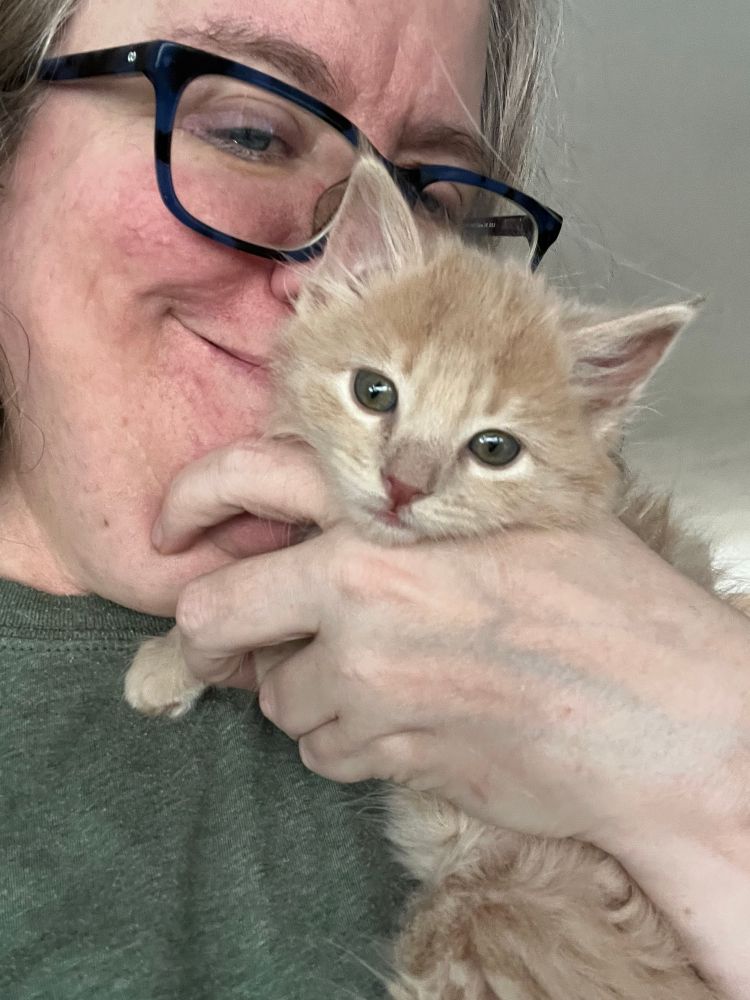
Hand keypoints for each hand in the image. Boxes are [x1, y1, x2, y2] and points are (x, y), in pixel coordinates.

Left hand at [154, 440, 749, 851]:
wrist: (668, 719)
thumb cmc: (609, 603)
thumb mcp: (512, 510)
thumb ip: (408, 503)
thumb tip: (336, 508)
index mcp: (383, 524)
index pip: (242, 485)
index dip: (188, 506)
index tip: (174, 533)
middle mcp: (358, 608)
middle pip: (215, 621)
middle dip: (222, 632)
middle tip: (248, 634)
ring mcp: (369, 694)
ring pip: (278, 698)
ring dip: (308, 690)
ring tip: (384, 674)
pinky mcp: (390, 761)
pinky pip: (324, 751)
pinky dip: (347, 737)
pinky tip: (409, 716)